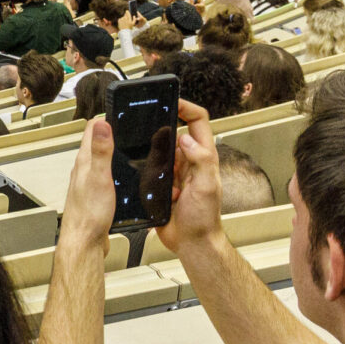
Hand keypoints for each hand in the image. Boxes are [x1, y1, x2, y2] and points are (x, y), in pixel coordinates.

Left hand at [61, 118, 118, 241]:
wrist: (84, 242)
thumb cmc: (89, 214)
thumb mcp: (99, 177)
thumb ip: (101, 151)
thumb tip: (101, 124)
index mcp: (85, 162)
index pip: (92, 130)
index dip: (106, 118)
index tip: (119, 110)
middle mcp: (85, 170)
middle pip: (98, 143)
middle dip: (111, 131)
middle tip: (127, 124)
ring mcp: (90, 182)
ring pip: (102, 160)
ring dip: (114, 151)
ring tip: (128, 144)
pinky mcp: (96, 195)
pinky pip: (107, 176)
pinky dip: (116, 170)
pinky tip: (126, 175)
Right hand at [155, 100, 223, 254]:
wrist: (190, 242)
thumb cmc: (203, 219)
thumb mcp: (207, 187)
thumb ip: (201, 161)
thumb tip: (185, 138)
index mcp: (202, 156)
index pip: (198, 121)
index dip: (186, 107)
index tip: (172, 100)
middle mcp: (188, 160)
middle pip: (174, 130)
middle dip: (160, 124)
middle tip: (146, 119)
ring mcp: (173, 171)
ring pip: (158, 148)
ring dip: (150, 149)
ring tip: (141, 149)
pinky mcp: (160, 183)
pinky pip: (148, 167)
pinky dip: (142, 166)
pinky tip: (137, 170)